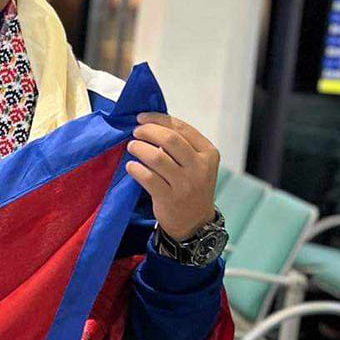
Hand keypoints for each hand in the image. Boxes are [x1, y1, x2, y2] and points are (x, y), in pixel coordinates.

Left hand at [124, 112, 220, 240]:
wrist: (195, 222)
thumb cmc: (190, 186)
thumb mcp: (196, 163)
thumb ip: (181, 144)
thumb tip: (150, 123)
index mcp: (209, 153)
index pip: (182, 128)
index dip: (158, 119)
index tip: (142, 117)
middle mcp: (200, 168)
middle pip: (170, 139)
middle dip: (147, 131)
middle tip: (135, 132)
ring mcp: (186, 184)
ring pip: (157, 157)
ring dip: (139, 148)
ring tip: (132, 147)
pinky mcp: (170, 199)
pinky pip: (147, 177)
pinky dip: (135, 168)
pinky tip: (131, 166)